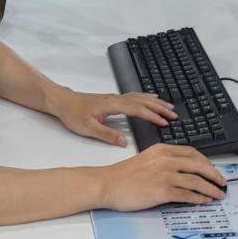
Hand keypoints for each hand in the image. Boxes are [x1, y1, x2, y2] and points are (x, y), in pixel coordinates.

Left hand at [55, 90, 177, 145]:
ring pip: (140, 97)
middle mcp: (116, 99)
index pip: (137, 110)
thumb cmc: (74, 114)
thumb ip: (107, 135)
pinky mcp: (113, 99)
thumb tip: (124, 142)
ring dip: (155, 101)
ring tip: (169, 107)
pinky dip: (146, 97)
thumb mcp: (88, 128)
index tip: (164, 122)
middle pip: (143, 101)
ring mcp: (115, 98)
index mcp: (112, 105)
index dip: (152, 115)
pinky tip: (151, 98)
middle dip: (159, 107)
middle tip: (174, 114)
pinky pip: (135, 96)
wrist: (63, 102)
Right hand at [101, 143, 227, 210]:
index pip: (192, 153)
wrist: (108, 184)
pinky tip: (205, 202)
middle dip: (214, 175)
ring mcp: (165, 174)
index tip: (213, 170)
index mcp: (162, 149)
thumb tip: (182, 173)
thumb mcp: (147, 160)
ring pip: (196, 180)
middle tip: (222, 183)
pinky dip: (199, 198)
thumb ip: (164, 162)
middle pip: (199, 165)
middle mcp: (166, 159)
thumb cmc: (123, 175)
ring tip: (218, 195)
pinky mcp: (162, 190)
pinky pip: (187, 194)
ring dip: (211, 189)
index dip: (206, 162)